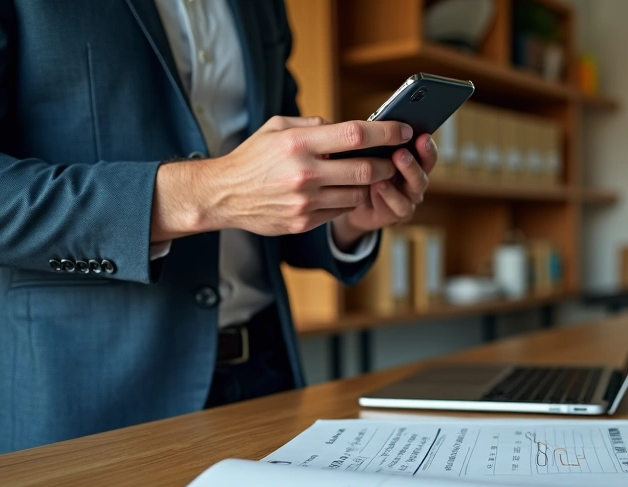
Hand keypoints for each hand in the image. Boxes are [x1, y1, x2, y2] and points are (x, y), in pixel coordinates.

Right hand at [150, 116, 412, 240]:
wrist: (224, 195)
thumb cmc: (252, 158)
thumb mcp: (276, 128)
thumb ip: (312, 124)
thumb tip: (344, 126)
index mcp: (299, 144)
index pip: (355, 135)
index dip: (386, 132)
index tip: (403, 131)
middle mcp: (304, 173)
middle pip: (365, 169)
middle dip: (385, 164)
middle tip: (392, 159)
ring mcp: (305, 201)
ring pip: (357, 194)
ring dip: (369, 186)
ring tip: (370, 176)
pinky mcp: (304, 222)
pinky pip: (340, 211)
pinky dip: (347, 201)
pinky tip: (343, 192)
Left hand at [330, 133, 436, 250]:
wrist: (350, 204)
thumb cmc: (362, 172)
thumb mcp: (370, 156)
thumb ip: (379, 145)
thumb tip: (376, 125)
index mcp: (413, 164)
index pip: (427, 155)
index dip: (427, 147)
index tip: (422, 136)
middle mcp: (414, 182)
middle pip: (423, 173)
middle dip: (413, 163)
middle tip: (401, 153)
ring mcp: (408, 200)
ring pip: (415, 190)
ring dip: (403, 178)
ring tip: (388, 171)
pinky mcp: (396, 216)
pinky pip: (399, 207)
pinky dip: (389, 196)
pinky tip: (377, 186)